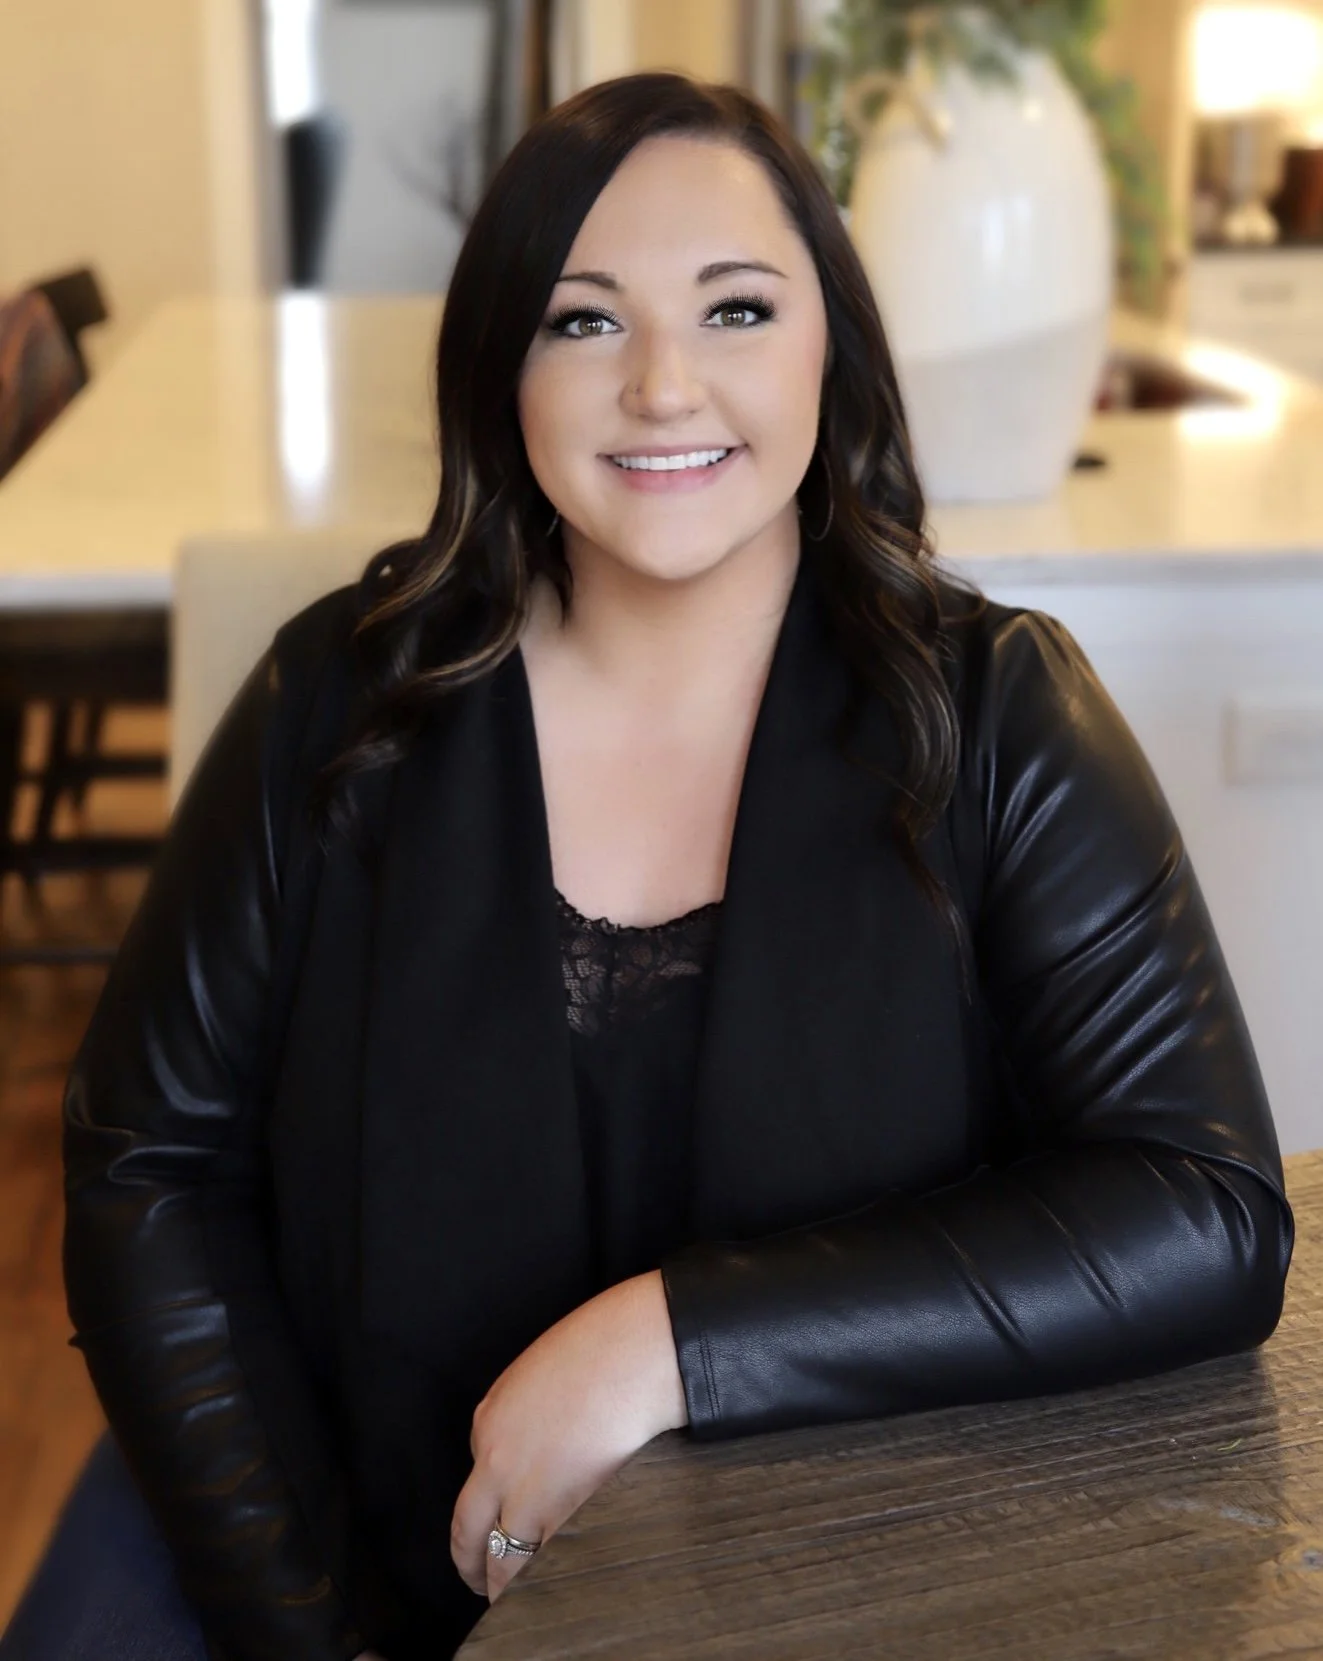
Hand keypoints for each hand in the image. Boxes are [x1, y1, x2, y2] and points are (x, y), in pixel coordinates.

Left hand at [451, 1269, 686, 1601]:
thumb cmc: (601, 1346)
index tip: (498, 1517)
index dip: (491, 1499)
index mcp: (488, 1419)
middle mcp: (496, 1461)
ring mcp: (528, 1492)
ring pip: (502, 1559)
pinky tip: (550, 1584)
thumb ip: (525, 1411)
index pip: (478, 1473)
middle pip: (467, 1531)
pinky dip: (544, 1578)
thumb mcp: (539, 1370)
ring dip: (504, 1584)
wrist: (637, 1353)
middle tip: (478, 1581)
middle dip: (470, 1564)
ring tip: (514, 1597)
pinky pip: (544, 1560)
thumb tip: (538, 1443)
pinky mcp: (567, 1512)